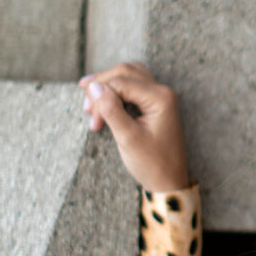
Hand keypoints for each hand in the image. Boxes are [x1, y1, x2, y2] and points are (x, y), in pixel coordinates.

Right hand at [79, 62, 188, 191]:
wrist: (169, 183)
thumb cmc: (152, 164)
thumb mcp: (128, 138)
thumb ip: (111, 109)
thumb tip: (92, 85)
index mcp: (161, 98)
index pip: (121, 82)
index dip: (100, 96)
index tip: (93, 120)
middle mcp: (163, 92)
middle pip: (124, 72)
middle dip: (102, 87)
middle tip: (87, 109)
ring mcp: (161, 98)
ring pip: (127, 78)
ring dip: (107, 89)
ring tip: (92, 109)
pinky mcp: (155, 105)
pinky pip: (132, 89)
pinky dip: (116, 96)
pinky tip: (104, 108)